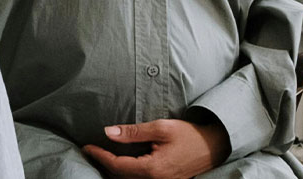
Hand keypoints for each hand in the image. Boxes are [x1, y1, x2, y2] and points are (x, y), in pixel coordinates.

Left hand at [82, 118, 229, 178]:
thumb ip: (134, 132)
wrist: (215, 146)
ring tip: (101, 157)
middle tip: (90, 152)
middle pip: (120, 177)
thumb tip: (109, 132)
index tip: (87, 147)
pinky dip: (126, 173)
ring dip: (114, 171)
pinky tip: (121, 164)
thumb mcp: (161, 128)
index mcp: (153, 169)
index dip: (100, 156)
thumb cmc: (190, 135)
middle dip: (103, 165)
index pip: (117, 166)